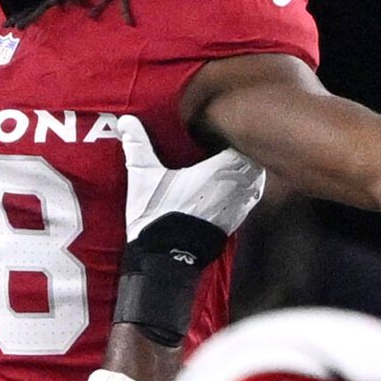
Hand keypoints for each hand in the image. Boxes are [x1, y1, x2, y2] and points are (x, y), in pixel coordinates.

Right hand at [119, 115, 265, 241]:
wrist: (165, 260)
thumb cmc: (157, 215)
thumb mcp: (143, 177)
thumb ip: (138, 146)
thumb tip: (126, 121)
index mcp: (218, 171)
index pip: (240, 145)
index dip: (232, 138)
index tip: (220, 135)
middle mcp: (234, 188)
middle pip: (251, 162)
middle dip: (241, 155)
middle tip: (225, 148)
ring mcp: (237, 208)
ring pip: (253, 182)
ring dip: (244, 174)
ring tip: (228, 168)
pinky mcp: (235, 224)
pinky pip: (248, 201)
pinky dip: (242, 193)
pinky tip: (226, 191)